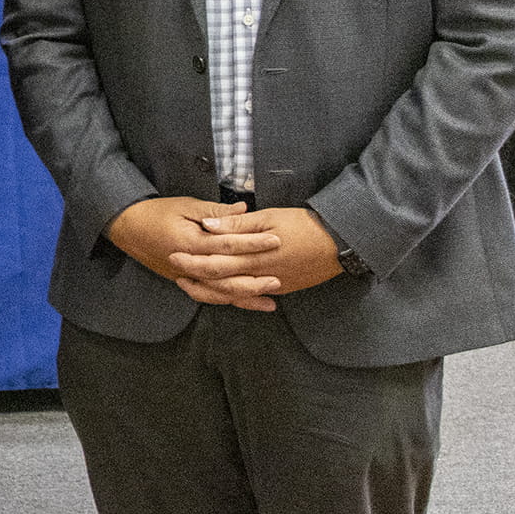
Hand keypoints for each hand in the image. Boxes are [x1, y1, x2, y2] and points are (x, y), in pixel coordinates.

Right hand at [107, 196, 281, 308]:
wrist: (127, 227)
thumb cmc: (155, 213)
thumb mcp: (186, 205)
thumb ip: (215, 211)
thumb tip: (243, 209)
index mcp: (189, 242)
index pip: (227, 245)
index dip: (252, 243)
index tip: (275, 240)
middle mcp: (188, 264)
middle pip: (224, 277)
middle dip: (253, 279)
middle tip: (278, 279)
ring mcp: (184, 276)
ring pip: (217, 293)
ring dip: (245, 296)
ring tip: (269, 298)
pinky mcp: (183, 282)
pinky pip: (209, 296)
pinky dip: (229, 300)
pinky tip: (248, 302)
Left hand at [162, 204, 343, 308]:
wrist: (341, 243)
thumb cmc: (305, 225)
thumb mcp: (270, 217)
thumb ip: (237, 224)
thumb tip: (208, 225)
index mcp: (253, 256)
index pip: (215, 261)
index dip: (192, 259)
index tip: (173, 254)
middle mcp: (259, 275)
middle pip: (219, 280)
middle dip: (195, 276)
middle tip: (175, 269)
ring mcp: (271, 285)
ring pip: (233, 293)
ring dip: (210, 290)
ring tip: (192, 283)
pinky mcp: (282, 289)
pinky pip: (251, 296)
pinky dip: (234, 296)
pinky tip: (222, 293)